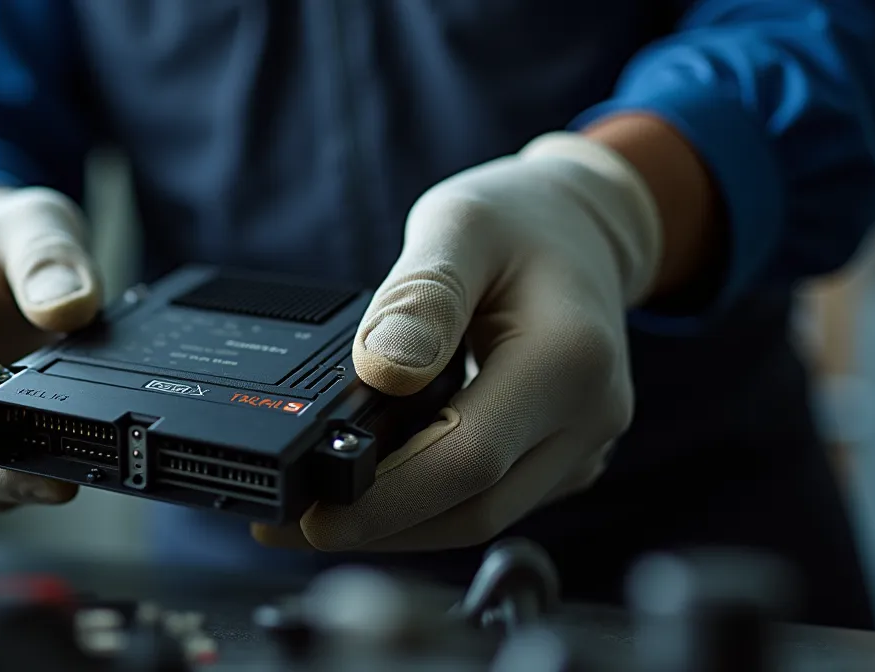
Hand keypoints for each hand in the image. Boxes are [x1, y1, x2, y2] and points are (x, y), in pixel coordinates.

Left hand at [254, 132, 663, 550]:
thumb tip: (380, 370)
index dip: (386, 500)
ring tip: (311, 510)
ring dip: (394, 523)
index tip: (312, 515)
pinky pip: (486, 498)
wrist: (581, 228)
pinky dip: (423, 502)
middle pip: (471, 508)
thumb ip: (421, 295)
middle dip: (375, 525)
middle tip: (286, 524)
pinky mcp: (559, 459)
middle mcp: (587, 416)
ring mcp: (579, 446)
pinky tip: (367, 487)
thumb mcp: (460, 224)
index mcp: (570, 360)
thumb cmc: (520, 219)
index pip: (469, 459)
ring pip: (477, 515)